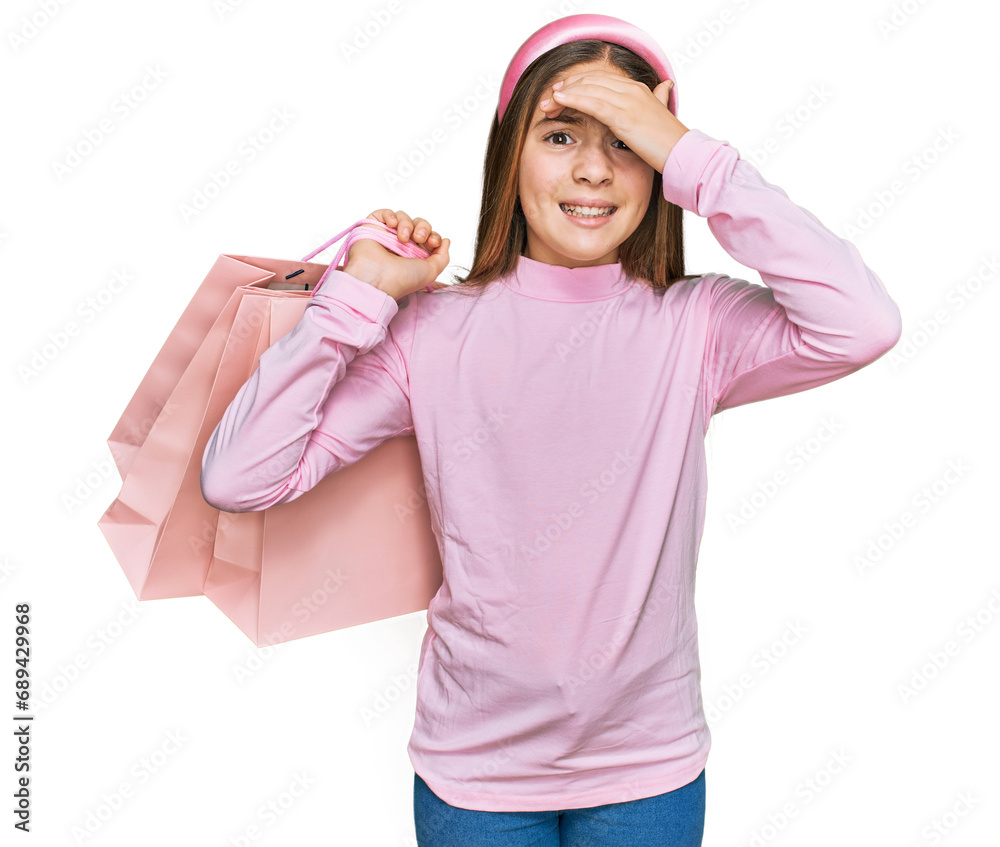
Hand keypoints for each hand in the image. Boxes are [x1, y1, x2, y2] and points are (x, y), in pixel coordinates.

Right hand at [343, 209, 450, 299]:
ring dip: (407, 224)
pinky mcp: (372, 227)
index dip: (433, 235)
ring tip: (402, 238)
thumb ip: (443, 257)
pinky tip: (392, 225)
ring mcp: (386, 235)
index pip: (428, 236)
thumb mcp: (431, 271)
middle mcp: (401, 244)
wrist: (377, 279)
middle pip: (418, 224)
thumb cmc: (402, 279)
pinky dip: (390, 215)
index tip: (432, 242)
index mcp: (415, 254)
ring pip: (403, 217)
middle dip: (423, 227)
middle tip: (418, 238)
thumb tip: (445, 241)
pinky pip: (384, 213)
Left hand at [539, 70, 689, 172]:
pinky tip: (558, 100)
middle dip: (566, 88)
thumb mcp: (659, 117)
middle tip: (548, 99)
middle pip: (590, 80)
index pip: (600, 79)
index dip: (578, 85)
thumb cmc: (669, 143)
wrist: (683, 155)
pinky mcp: (623, 115)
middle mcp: (631, 90)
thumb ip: (657, 99)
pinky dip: (572, 98)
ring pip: (588, 88)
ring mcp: (628, 101)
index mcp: (637, 90)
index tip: (561, 95)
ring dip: (563, 93)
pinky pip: (592, 101)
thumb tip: (664, 86)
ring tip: (547, 102)